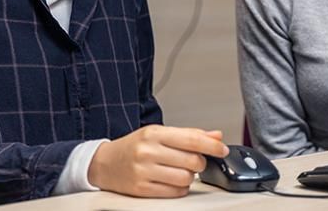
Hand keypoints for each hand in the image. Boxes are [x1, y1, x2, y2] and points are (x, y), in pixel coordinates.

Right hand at [88, 125, 227, 197]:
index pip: (191, 139)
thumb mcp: (160, 133)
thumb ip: (189, 134)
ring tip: (180, 171)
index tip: (222, 150)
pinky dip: (180, 188)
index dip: (212, 146)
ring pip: (186, 178)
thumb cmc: (134, 146)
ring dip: (190, 177)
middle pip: (192, 161)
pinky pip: (175, 192)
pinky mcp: (142, 189)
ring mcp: (144, 171)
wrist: (104, 163)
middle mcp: (148, 151)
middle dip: (199, 162)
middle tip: (193, 161)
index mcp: (154, 133)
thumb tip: (216, 136)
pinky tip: (172, 181)